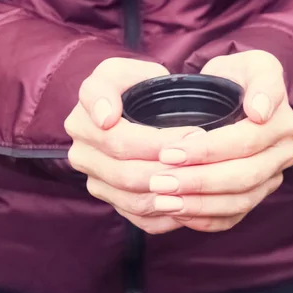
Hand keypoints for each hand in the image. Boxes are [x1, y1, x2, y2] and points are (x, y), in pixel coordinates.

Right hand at [64, 58, 201, 234]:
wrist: (139, 109)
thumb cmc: (136, 86)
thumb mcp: (122, 72)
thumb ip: (106, 85)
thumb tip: (104, 118)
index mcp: (82, 123)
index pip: (120, 141)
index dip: (161, 141)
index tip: (197, 132)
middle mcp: (83, 157)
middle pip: (128, 176)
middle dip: (174, 168)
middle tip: (210, 158)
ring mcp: (98, 184)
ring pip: (136, 201)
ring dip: (174, 194)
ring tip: (206, 179)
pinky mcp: (115, 203)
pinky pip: (142, 219)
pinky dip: (170, 215)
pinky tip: (196, 202)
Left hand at [149, 50, 292, 231]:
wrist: (234, 96)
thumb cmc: (235, 77)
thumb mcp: (250, 65)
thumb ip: (263, 81)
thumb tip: (260, 113)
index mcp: (282, 121)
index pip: (247, 141)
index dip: (208, 150)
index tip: (168, 151)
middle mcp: (284, 152)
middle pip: (244, 176)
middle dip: (198, 181)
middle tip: (158, 181)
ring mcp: (272, 177)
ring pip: (240, 201)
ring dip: (198, 204)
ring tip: (162, 200)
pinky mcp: (257, 194)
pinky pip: (235, 216)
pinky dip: (205, 219)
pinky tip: (178, 213)